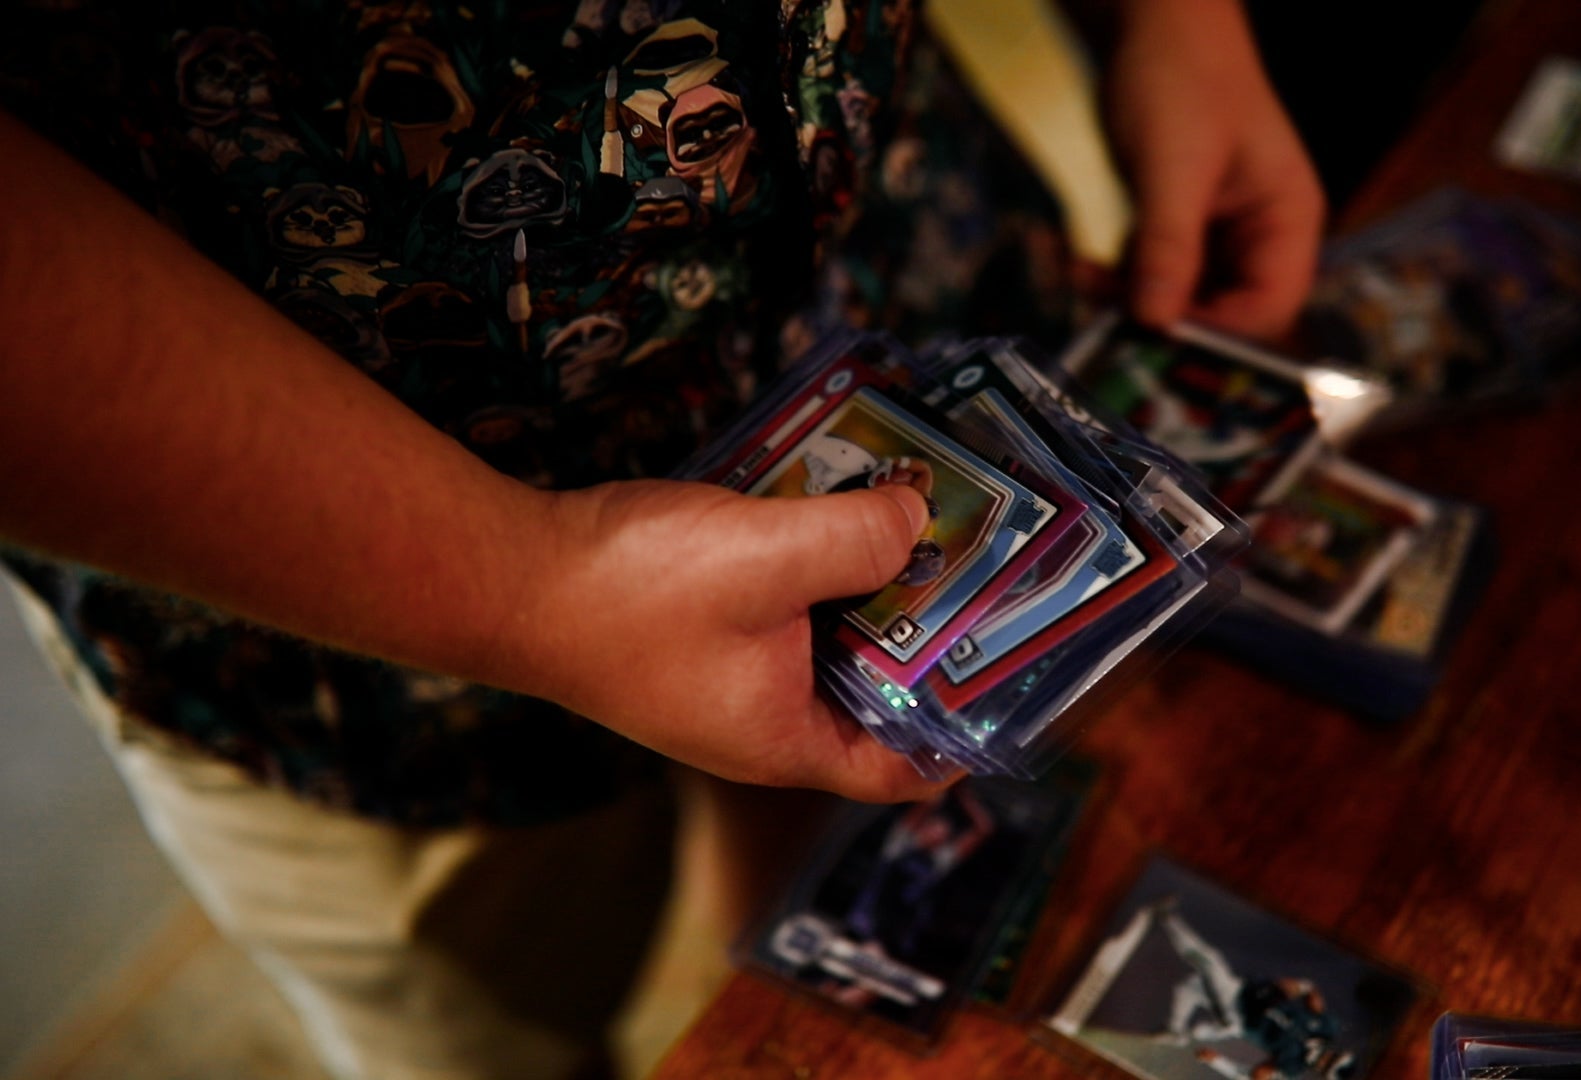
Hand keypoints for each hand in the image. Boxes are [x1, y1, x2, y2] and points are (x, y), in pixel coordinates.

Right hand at [509, 479, 950, 802]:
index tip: (1007, 678)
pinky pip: (781, 612)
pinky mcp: (698, 639)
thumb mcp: (768, 555)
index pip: (901, 770)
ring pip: (826, 644)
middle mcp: (761, 724)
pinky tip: (832, 509)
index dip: (961, 735)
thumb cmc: (629, 591)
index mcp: (787, 739)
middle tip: (974, 569)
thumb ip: (858, 540)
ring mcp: (725, 683)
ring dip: (867, 589)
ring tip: (915, 524)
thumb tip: (919, 522)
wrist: (506, 578)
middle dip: (924, 633)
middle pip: (872, 694)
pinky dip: (814, 571)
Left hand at [1103, 0, 1324, 340]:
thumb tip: (1155, 322)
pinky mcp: (1182, 225)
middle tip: (1111, 326)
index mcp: (1288, 220)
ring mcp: (1221, 232)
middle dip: (1170, 322)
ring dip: (1136, 301)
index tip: (1161, 340)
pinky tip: (1085, 266)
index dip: (1221, 335)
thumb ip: (1168, 246)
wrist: (1152, 23)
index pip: (1269, 309)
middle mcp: (1262, 234)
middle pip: (1226, 314)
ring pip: (1185, 297)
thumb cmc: (1182, 77)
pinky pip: (1157, 272)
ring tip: (1087, 284)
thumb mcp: (1173, 167)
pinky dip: (1123, 277)